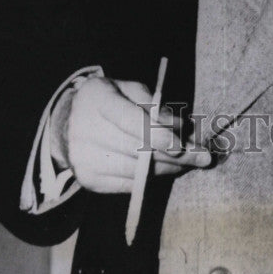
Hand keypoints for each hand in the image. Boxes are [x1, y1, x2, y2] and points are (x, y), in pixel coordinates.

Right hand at [63, 76, 210, 193]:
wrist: (69, 123)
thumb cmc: (109, 100)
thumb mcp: (129, 89)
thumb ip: (155, 104)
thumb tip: (179, 125)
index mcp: (98, 99)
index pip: (129, 120)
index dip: (157, 134)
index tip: (182, 145)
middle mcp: (86, 131)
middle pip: (138, 149)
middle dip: (176, 155)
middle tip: (204, 157)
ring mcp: (85, 159)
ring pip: (137, 170)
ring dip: (169, 168)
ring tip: (192, 163)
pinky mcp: (89, 181)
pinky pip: (128, 184)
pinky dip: (153, 178)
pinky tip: (171, 170)